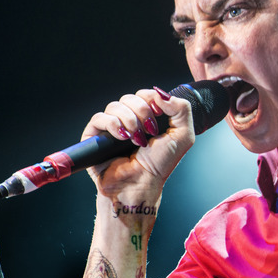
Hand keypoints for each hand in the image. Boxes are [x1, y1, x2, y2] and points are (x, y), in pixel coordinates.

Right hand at [81, 87, 195, 202]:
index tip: (159, 116)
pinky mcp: (94, 136)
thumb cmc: (160, 164)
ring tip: (136, 139)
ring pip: (115, 105)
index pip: (146, 94)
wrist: (141, 184)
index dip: (152, 100)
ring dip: (129, 120)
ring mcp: (111, 127)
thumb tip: (162, 93)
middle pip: (130, 97)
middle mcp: (129, 120)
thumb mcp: (183, 135)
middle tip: (150, 130)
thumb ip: (182, 109)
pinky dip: (112, 124)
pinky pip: (99, 118)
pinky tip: (122, 137)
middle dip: (142, 111)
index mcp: (147, 117)